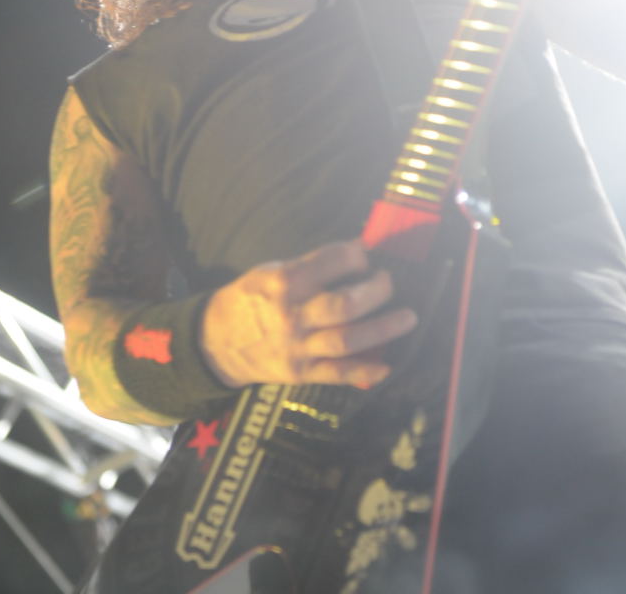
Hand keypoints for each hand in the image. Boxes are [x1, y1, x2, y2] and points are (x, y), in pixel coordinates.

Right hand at [199, 239, 416, 390]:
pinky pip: (338, 374)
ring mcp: (298, 348)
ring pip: (347, 339)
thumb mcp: (272, 271)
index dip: (355, 256)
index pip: (329, 263)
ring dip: (383, 329)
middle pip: (343, 305)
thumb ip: (313, 265)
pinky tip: (388, 365)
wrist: (217, 342)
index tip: (367, 255)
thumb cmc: (252, 298)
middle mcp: (292, 315)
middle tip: (389, 282)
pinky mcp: (302, 373)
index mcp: (284, 283)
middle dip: (375, 291)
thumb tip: (359, 250)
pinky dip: (365, 371)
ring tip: (407, 317)